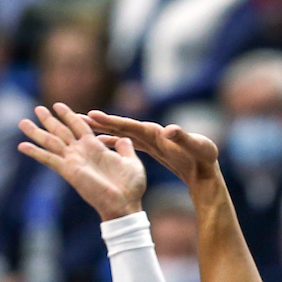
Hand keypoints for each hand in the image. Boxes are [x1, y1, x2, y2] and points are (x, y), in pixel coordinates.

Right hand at [19, 103, 145, 221]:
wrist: (125, 204)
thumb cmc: (131, 187)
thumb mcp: (132, 162)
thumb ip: (126, 149)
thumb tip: (125, 138)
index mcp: (96, 147)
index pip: (79, 126)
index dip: (69, 115)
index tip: (57, 105)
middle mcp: (82, 152)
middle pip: (61, 131)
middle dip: (49, 120)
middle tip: (37, 108)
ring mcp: (74, 161)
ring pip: (51, 142)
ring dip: (37, 132)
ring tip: (22, 122)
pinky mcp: (69, 171)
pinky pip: (50, 159)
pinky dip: (36, 153)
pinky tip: (22, 146)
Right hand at [86, 112, 221, 193]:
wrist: (207, 166)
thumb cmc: (204, 156)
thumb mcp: (197, 146)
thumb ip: (184, 137)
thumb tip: (170, 129)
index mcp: (157, 132)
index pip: (130, 125)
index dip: (111, 121)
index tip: (92, 115)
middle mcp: (150, 132)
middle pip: (120, 125)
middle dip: (99, 122)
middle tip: (75, 116)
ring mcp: (148, 139)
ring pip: (120, 133)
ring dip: (102, 130)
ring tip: (81, 127)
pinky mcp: (149, 147)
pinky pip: (126, 143)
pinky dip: (112, 142)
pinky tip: (99, 144)